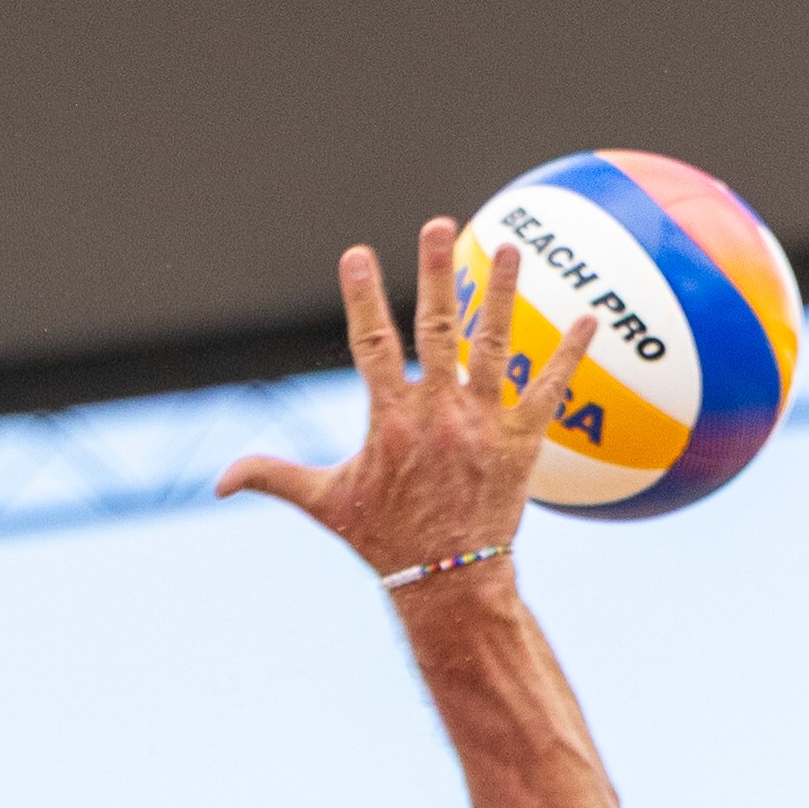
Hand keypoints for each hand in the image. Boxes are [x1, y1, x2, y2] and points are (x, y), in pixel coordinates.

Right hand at [220, 224, 567, 598]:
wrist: (448, 582)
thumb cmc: (384, 540)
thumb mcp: (326, 504)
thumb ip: (274, 477)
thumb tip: (219, 482)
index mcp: (390, 420)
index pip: (373, 345)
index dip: (363, 299)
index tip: (358, 254)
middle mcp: (439, 414)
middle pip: (437, 328)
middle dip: (436, 272)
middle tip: (438, 224)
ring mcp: (484, 425)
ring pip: (495, 345)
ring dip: (501, 294)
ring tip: (510, 249)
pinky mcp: (522, 442)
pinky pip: (551, 389)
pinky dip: (570, 353)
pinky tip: (589, 318)